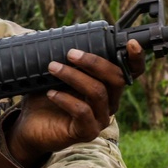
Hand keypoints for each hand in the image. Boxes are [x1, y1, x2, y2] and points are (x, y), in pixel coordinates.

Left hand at [6, 40, 145, 167]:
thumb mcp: (57, 74)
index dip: (136, 58)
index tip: (131, 42)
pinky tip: (51, 93)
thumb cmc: (46, 98)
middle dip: (94, 62)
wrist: (31, 128)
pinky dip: (65, 99)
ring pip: (98, 92)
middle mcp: (109, 103)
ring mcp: (100, 119)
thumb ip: (66, 59)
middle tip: (70, 53)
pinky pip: (82, 111)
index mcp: (108, 86)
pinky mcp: (87, 132)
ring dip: (74, 76)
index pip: (131, 72)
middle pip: (116, 78)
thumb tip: (61, 35)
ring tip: (52, 68)